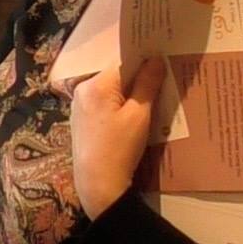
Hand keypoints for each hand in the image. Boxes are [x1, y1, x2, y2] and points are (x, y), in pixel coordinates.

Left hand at [69, 57, 164, 219]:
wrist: (98, 183)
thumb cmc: (120, 147)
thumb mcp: (139, 115)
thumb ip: (147, 85)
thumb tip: (155, 59)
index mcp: (95, 85)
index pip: (123, 63)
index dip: (143, 62)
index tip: (163, 64)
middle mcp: (82, 90)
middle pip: (116, 77)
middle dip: (138, 81)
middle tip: (163, 84)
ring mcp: (79, 106)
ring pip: (111, 92)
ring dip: (130, 95)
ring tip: (153, 102)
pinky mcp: (82, 121)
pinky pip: (104, 105)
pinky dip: (120, 108)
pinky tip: (134, 119)